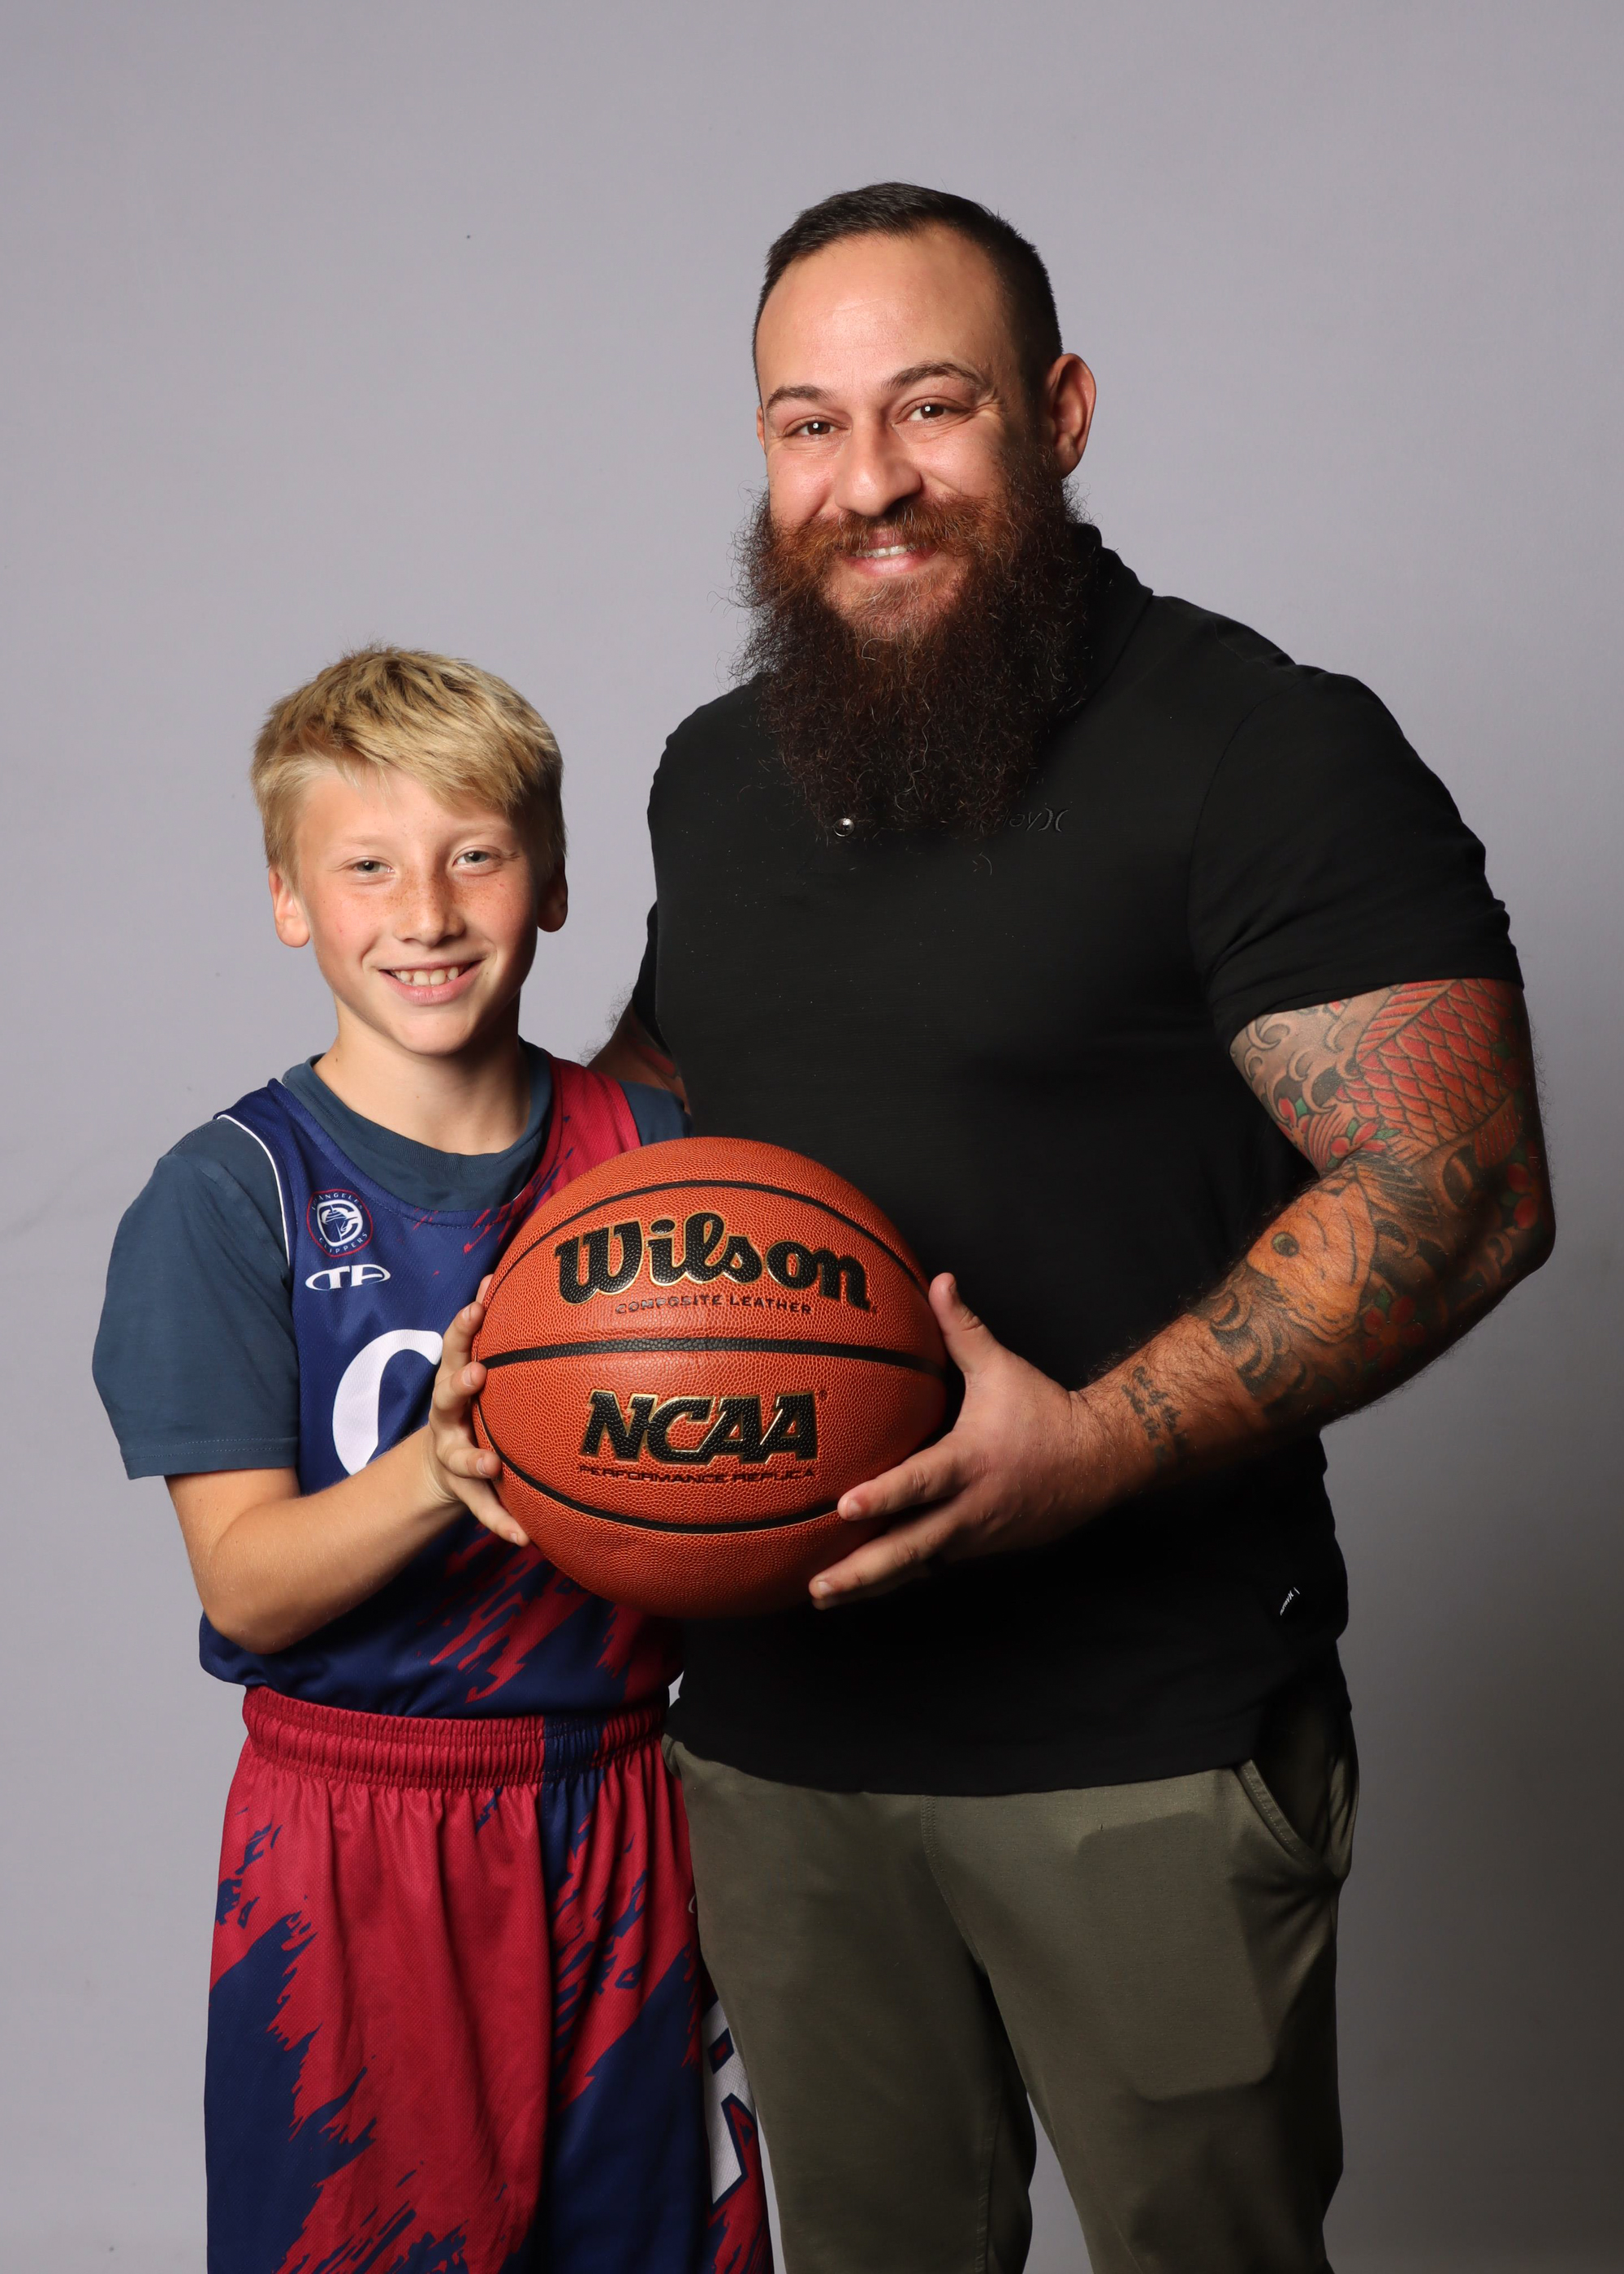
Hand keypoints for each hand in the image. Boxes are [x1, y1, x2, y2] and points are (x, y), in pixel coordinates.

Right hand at [422, 1276, 529, 1547]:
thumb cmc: (473, 1403)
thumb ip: (486, 1330)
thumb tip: (505, 1274)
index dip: (462, 1327)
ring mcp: (454, 1455)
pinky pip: (484, 1509)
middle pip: (445, 1398)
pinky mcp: (466, 1491)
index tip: (479, 1307)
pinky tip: (524, 1537)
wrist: (441, 1463)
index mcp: (454, 1382)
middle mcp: (447, 1418)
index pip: (454, 1346)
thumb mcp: (474, 1367)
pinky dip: (501, 1522)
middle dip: (459, 1384)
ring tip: (490, 1465)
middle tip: (476, 1373)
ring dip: (473, 1459)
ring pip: (458, 1457)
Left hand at [809, 1275, 1105, 1605]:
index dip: (883, 1497)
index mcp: (970, 1463)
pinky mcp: (976, 1550)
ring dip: (869, 1585)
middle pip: (909, 1548)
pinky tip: (857, 1589)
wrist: (1099, 1463)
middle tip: (816, 1585)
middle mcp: (969, 1508)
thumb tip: (939, 1280)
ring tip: (820, 1596)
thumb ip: (963, 1329)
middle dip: (861, 1571)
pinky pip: (929, 1566)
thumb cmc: (1046, 1412)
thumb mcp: (1003, 1369)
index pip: (920, 1482)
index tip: (843, 1508)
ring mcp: (973, 1536)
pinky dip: (895, 1580)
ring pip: (915, 1567)